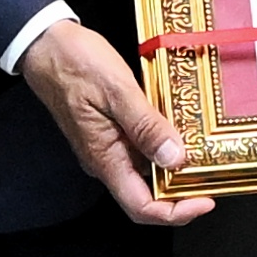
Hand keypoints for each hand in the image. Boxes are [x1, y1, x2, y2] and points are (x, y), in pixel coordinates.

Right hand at [17, 16, 212, 226]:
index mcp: (104, 158)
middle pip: (146, 195)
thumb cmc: (74, 63)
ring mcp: (107, 146)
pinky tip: (180, 129)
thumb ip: (146, 126)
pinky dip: (163, 145)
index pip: (141, 207)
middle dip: (181, 192)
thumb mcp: (117, 90)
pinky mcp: (110, 131)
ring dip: (174, 168)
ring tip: (203, 152)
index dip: (175, 212)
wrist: (45, 44)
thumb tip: (175, 159)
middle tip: (211, 174)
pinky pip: (140, 149)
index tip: (205, 199)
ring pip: (145, 172)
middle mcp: (105, 160)